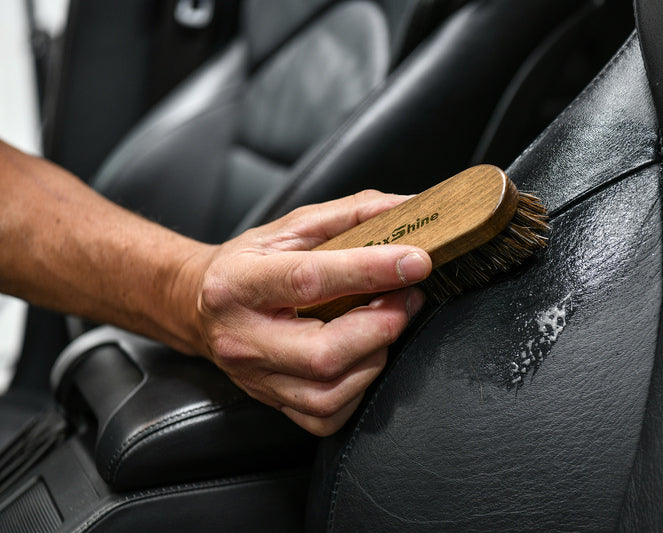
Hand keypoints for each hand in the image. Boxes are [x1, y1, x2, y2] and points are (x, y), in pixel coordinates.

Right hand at [183, 191, 430, 435]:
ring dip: (375, 359)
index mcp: (239, 283)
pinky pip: (324, 417)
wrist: (198, 304)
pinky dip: (357, 391)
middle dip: (381, 326)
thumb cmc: (249, 263)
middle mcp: (242, 337)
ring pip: (329, 392)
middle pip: (323, 352)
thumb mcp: (291, 226)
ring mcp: (254, 377)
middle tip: (406, 297)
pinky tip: (362, 359)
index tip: (414, 261)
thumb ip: (350, 213)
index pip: (309, 280)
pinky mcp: (269, 401)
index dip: (369, 271)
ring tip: (386, 325)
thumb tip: (405, 209)